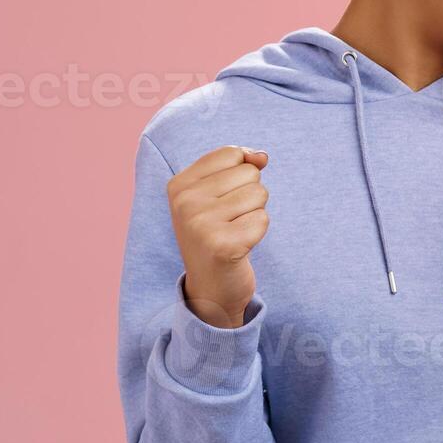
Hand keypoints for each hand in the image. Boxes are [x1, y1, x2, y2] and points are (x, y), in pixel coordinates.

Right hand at [167, 145, 270, 327]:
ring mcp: (201, 224)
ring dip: (254, 214)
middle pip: (249, 173)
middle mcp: (184, 202)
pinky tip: (239, 247)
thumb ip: (240, 164)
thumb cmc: (218, 233)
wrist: (211, 288)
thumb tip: (261, 156)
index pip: (231, 154)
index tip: (222, 201)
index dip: (240, 175)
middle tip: (229, 222)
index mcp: (178, 185)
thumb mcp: (218, 194)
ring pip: (259, 194)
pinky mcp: (223, 245)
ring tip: (234, 232)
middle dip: (249, 196)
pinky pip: (263, 219)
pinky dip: (258, 233)